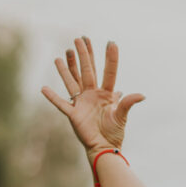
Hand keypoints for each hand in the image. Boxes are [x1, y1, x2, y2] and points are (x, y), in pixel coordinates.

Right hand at [41, 36, 144, 164]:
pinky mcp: (73, 114)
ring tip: (63, 53)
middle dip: (84, 55)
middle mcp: (92, 95)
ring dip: (67, 68)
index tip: (111, 42)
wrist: (104, 147)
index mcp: (106, 94)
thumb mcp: (121, 116)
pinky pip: (61, 104)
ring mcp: (82, 103)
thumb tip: (142, 95)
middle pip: (87, 71)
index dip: (110, 58)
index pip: (108, 72)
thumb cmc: (114, 133)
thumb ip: (127, 103)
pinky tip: (44, 88)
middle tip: (80, 38)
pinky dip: (52, 97)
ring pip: (72, 81)